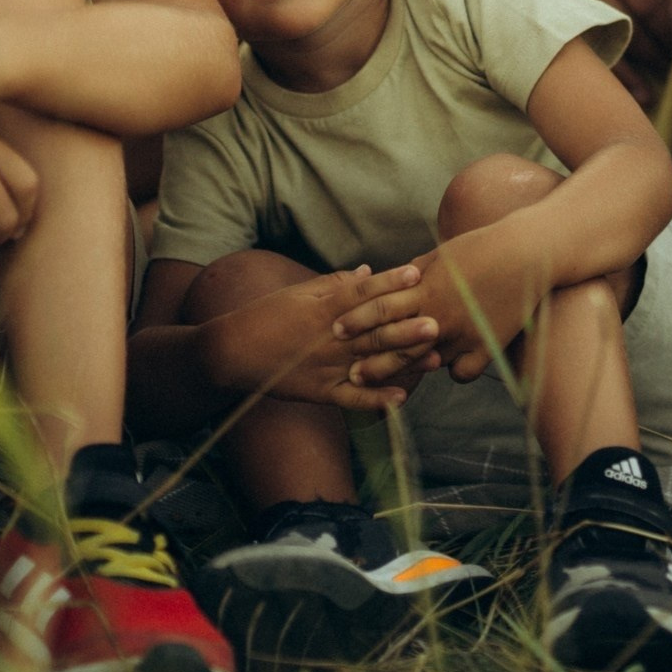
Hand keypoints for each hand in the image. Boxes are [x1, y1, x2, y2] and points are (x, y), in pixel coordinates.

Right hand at [202, 265, 441, 411]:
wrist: (233, 351)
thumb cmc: (267, 315)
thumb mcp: (300, 292)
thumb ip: (335, 283)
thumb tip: (367, 271)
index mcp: (324, 308)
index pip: (362, 293)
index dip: (389, 282)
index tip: (415, 273)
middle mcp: (329, 337)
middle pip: (374, 330)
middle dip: (406, 326)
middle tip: (438, 320)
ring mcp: (326, 366)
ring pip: (370, 363)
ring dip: (402, 360)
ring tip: (432, 356)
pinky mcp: (320, 392)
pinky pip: (352, 398)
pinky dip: (376, 400)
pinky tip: (401, 399)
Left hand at [344, 224, 552, 383]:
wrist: (527, 253)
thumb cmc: (482, 246)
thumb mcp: (441, 256)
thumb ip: (416, 274)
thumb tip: (394, 282)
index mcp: (425, 288)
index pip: (381, 308)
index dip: (357, 321)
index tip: (337, 330)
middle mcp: (440, 315)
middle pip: (396, 344)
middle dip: (372, 361)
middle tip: (353, 375)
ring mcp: (463, 334)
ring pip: (425, 363)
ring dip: (405, 374)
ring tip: (388, 385)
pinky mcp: (486, 346)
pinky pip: (462, 371)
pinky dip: (453, 371)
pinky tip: (447, 367)